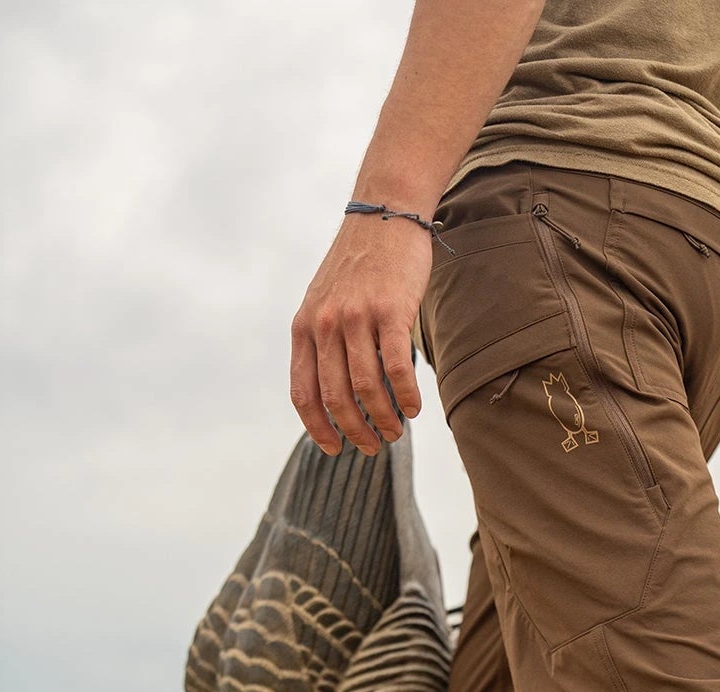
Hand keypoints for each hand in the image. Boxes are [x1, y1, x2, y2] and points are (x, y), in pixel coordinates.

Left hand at [290, 212, 431, 456]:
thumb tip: (338, 391)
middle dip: (356, 431)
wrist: (384, 214)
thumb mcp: (325, 301)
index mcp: (304, 326)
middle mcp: (325, 323)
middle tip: (374, 445)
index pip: (303, 393)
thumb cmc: (360, 264)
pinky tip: (415, 408)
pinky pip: (396, 367)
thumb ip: (324, 341)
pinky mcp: (390, 309)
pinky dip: (407, 395)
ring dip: (384, 419)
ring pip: (367, 387)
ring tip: (397, 431)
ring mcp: (356, 316)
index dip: (318, 428)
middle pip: (336, 397)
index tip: (334, 448)